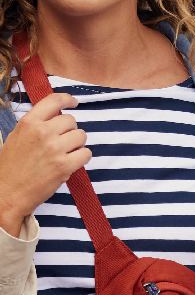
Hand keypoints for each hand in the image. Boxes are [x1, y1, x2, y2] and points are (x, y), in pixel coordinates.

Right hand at [0, 93, 89, 235]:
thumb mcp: (17, 137)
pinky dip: (82, 158)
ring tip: (64, 154)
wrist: (6, 194)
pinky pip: (86, 153)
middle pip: (71, 120)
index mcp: (29, 123)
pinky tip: (71, 163)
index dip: (67, 99)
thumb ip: (36, 125)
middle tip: (60, 143)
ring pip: (81, 136)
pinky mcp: (64, 166)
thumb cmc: (10, 167)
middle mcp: (43, 132)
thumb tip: (56, 117)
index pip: (54, 101)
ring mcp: (55, 149)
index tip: (73, 102)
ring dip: (76, 144)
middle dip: (69, 130)